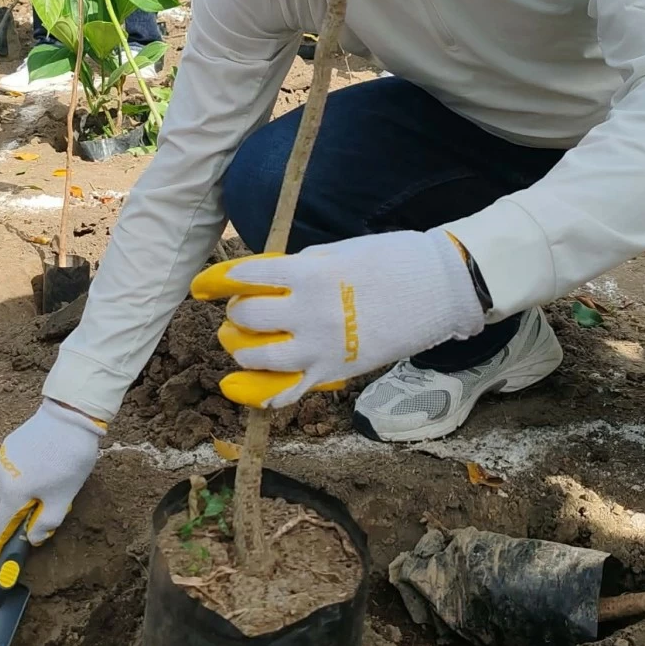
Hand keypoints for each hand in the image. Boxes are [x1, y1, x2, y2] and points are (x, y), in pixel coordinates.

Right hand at [0, 400, 104, 557]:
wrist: (71, 415)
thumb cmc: (68, 459)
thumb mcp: (64, 497)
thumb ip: (46, 523)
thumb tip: (34, 538)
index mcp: (12, 494)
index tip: (0, 552)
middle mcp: (0, 477)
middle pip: (3, 506)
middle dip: (16, 515)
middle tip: (40, 512)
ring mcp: (3, 458)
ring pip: (7, 486)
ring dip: (20, 493)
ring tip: (46, 487)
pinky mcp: (10, 443)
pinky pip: (11, 469)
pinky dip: (22, 476)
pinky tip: (42, 468)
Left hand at [190, 229, 485, 408]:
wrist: (440, 288)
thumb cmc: (393, 259)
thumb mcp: (339, 250)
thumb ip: (299, 266)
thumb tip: (267, 278)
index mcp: (308, 273)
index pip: (247, 278)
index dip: (219, 280)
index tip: (204, 284)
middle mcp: (308, 313)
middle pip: (245, 319)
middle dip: (236, 313)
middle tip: (243, 309)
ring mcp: (321, 347)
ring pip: (257, 359)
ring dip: (242, 350)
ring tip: (244, 343)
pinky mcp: (336, 372)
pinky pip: (288, 393)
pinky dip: (263, 395)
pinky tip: (249, 389)